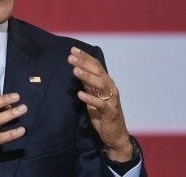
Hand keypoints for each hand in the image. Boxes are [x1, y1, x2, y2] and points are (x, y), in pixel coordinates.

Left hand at [68, 47, 132, 161]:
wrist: (115, 135)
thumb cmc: (103, 114)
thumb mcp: (93, 96)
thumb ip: (88, 84)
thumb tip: (78, 69)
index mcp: (107, 83)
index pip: (96, 66)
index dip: (85, 57)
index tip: (73, 50)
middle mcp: (111, 88)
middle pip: (98, 72)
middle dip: (84, 63)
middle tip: (71, 58)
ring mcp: (112, 100)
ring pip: (101, 85)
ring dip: (88, 77)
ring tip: (75, 71)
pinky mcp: (110, 113)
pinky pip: (100, 104)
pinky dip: (90, 99)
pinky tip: (80, 95)